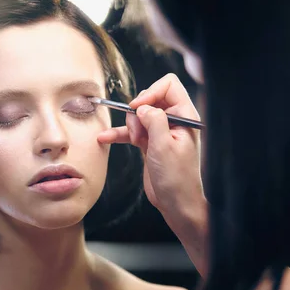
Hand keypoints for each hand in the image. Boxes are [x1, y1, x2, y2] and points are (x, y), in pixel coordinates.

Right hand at [97, 73, 204, 214]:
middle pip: (151, 98)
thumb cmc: (177, 178)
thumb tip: (142, 107)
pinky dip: (119, 134)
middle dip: (139, 112)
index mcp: (185, 116)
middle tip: (139, 131)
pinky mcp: (150, 143)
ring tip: (135, 141)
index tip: (139, 107)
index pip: (169, 86)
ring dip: (131, 126)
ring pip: (139, 115)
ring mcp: (162, 132)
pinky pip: (132, 132)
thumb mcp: (164, 146)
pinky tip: (104, 137)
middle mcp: (175, 120)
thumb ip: (153, 120)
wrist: (176, 203)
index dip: (151, 92)